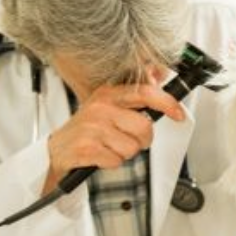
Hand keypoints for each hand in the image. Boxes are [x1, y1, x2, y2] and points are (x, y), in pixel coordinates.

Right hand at [43, 83, 184, 192]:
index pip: (145, 93)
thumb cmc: (88, 129)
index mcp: (108, 94)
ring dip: (125, 152)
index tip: (178, 114)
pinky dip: (112, 162)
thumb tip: (159, 73)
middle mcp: (100, 108)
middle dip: (143, 140)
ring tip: (110, 147)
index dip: (167, 103)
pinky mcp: (86, 148)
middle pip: (144, 127)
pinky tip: (101, 156)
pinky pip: (117, 160)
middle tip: (130, 140)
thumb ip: (135, 94)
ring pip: (132, 147)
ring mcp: (92, 128)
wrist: (57, 150)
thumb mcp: (108, 106)